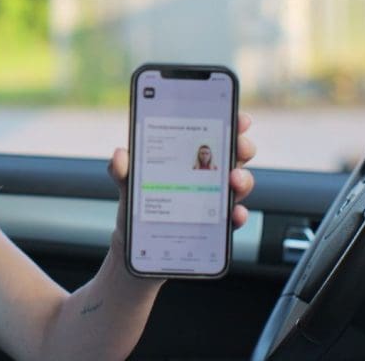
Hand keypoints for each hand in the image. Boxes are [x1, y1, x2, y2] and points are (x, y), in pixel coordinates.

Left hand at [108, 112, 256, 249]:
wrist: (133, 247)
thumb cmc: (137, 204)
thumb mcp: (127, 183)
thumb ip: (122, 168)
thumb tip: (120, 155)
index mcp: (190, 156)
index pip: (215, 133)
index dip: (231, 122)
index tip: (239, 117)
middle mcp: (208, 175)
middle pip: (235, 156)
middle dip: (243, 147)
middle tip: (240, 146)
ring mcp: (214, 201)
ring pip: (239, 185)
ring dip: (243, 180)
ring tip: (234, 180)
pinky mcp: (215, 227)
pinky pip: (232, 220)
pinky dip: (238, 215)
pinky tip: (235, 213)